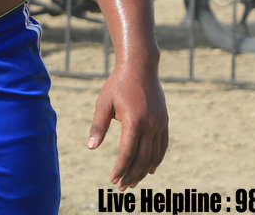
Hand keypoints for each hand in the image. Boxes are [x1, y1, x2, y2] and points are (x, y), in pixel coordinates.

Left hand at [88, 63, 167, 189]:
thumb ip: (98, 126)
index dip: (120, 168)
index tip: (112, 179)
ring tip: (133, 182)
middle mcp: (150, 124)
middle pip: (142, 159)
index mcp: (134, 120)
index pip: (128, 153)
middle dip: (131, 175)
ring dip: (144, 171)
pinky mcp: (164, 121)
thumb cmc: (118, 84)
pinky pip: (162, 146)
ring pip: (154, 155)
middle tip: (121, 187)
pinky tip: (150, 170)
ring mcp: (160, 123)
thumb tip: (91, 148)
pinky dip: (157, 160)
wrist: (140, 67)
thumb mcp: (103, 103)